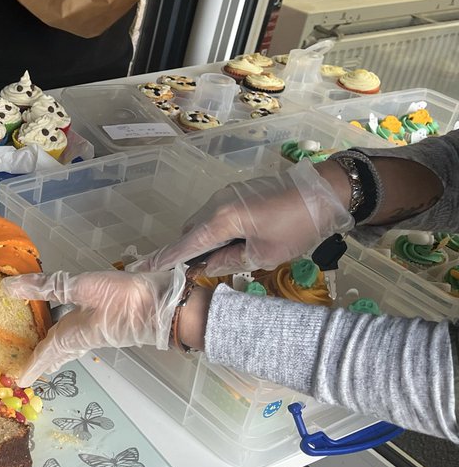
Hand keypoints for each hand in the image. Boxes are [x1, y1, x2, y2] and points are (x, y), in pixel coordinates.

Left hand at [3, 268, 184, 383]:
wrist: (166, 307)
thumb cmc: (124, 299)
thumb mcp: (81, 288)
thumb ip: (47, 286)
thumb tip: (9, 288)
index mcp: (72, 334)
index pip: (45, 352)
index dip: (31, 364)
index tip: (19, 379)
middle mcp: (83, 337)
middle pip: (58, 353)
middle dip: (44, 362)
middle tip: (30, 371)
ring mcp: (98, 332)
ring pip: (71, 346)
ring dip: (58, 351)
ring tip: (49, 355)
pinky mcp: (110, 324)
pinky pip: (83, 336)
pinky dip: (72, 337)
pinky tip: (76, 331)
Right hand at [134, 159, 352, 276]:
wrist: (325, 192)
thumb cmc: (297, 226)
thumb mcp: (265, 254)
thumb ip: (230, 262)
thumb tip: (205, 268)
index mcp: (220, 220)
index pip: (184, 245)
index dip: (163, 259)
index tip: (140, 269)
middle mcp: (216, 204)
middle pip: (190, 232)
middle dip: (185, 253)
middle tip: (185, 275)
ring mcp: (226, 195)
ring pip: (204, 223)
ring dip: (204, 242)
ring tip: (214, 263)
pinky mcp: (238, 193)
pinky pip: (216, 215)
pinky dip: (216, 232)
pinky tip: (230, 244)